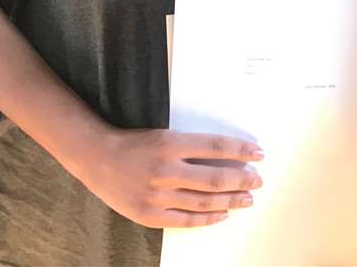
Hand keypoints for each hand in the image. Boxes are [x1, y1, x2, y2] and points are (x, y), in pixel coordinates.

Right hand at [81, 129, 262, 228]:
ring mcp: (158, 195)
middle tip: (258, 179)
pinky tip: (223, 214)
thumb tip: (226, 157)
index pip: (216, 146)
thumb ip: (191, 147)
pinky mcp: (150, 215)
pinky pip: (187, 220)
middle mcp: (166, 170)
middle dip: (242, 178)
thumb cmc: (133, 144)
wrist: (97, 159)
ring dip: (231, 200)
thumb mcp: (163, 136)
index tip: (258, 153)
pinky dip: (208, 219)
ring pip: (205, 201)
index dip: (240, 150)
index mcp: (170, 144)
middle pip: (215, 177)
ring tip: (247, 198)